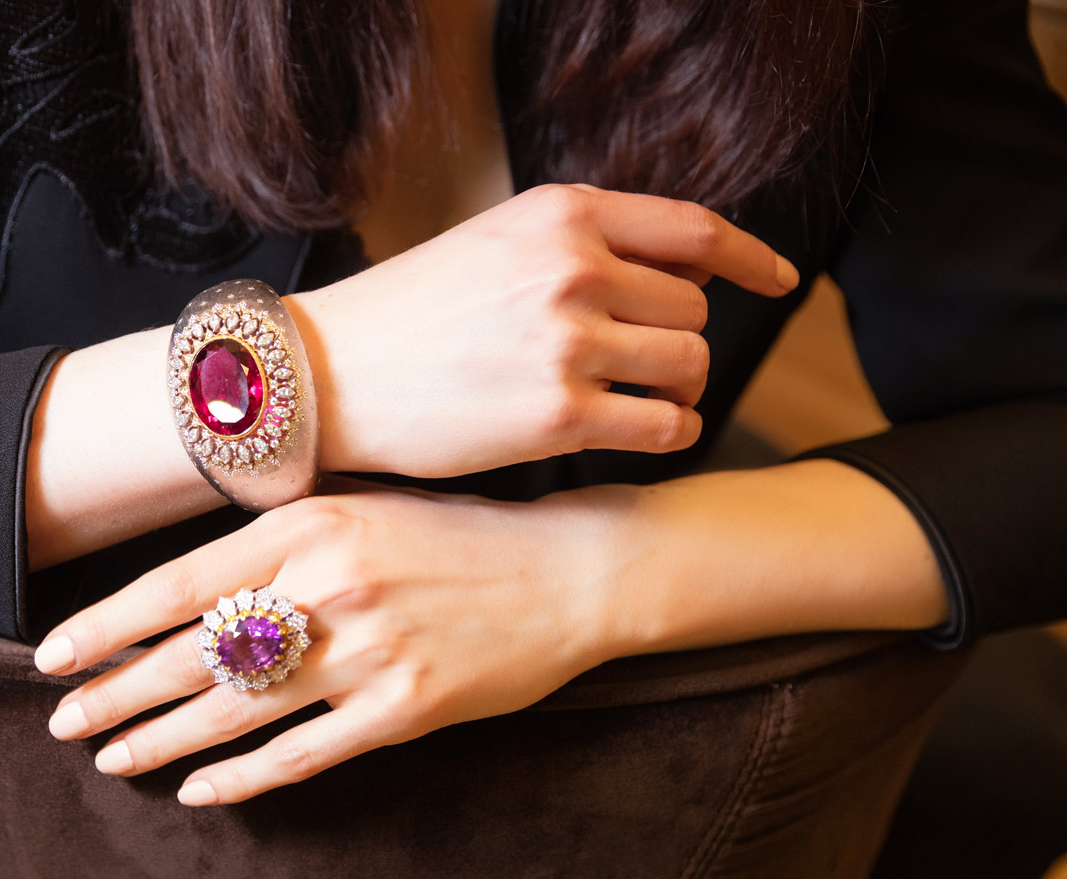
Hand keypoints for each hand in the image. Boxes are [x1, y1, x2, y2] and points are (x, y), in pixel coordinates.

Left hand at [32, 483, 625, 804]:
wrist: (570, 571)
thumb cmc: (457, 536)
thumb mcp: (362, 509)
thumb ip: (278, 544)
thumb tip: (187, 593)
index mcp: (309, 526)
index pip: (178, 585)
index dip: (107, 627)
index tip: (54, 656)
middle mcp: (330, 586)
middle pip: (194, 654)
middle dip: (116, 692)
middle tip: (63, 722)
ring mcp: (368, 651)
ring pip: (236, 710)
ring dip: (161, 739)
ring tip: (112, 757)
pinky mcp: (405, 708)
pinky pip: (302, 753)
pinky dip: (243, 777)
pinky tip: (198, 790)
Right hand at [295, 183, 799, 477]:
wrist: (328, 376)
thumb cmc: (407, 315)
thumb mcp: (493, 245)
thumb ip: (578, 245)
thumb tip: (674, 273)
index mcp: (559, 215)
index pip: (693, 229)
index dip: (750, 257)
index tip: (778, 280)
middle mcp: (572, 268)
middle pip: (693, 305)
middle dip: (680, 337)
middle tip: (651, 367)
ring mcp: (568, 342)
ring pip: (688, 363)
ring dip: (680, 387)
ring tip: (648, 402)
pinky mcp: (560, 417)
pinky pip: (665, 425)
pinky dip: (671, 433)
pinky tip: (646, 433)